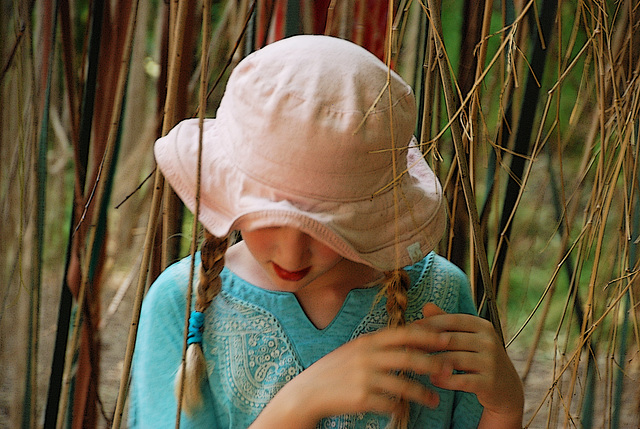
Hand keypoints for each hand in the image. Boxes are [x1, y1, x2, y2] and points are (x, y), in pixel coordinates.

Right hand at [251, 323, 452, 427]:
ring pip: (403, 385)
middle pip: (408, 358)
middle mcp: (367, 356)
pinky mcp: (361, 398)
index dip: (427, 335)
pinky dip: (400, 407)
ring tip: (435, 401)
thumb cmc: (335, 370)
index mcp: (367, 341)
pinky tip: (405, 410)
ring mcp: (364, 377)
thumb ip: (378, 345)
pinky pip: (390, 404)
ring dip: (423, 394)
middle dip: (432, 363)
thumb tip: (409, 338)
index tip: (446, 338)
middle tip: (448, 369)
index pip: (403, 334)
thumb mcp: (354, 350)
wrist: (308, 392)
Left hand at [418, 304, 523, 427]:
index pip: (451, 320)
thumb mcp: (468, 337)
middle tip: (407, 348)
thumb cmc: (480, 358)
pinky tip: (433, 380)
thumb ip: (447, 322)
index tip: (409, 329)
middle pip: (449, 339)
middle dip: (425, 344)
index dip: (428, 324)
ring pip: (453, 359)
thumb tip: (426, 306)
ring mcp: (491, 362)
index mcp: (482, 326)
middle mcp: (489, 341)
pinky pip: (461, 380)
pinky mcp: (489, 382)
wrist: (506, 388)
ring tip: (416, 365)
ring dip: (431, 363)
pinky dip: (444, 380)